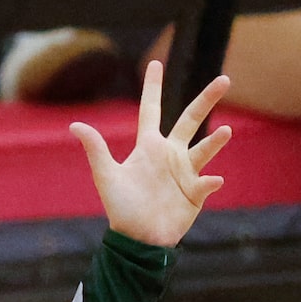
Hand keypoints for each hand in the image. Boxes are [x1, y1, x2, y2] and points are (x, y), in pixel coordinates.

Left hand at [70, 61, 231, 248]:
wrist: (139, 237)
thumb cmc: (121, 207)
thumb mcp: (106, 176)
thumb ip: (96, 149)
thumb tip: (75, 125)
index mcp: (149, 146)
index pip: (152, 109)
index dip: (153, 86)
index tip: (155, 63)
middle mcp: (170, 155)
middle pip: (191, 120)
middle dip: (207, 99)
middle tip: (224, 80)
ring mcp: (186, 173)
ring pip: (204, 149)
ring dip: (215, 141)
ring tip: (226, 131)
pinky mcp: (196, 193)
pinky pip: (207, 183)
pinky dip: (211, 181)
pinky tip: (215, 180)